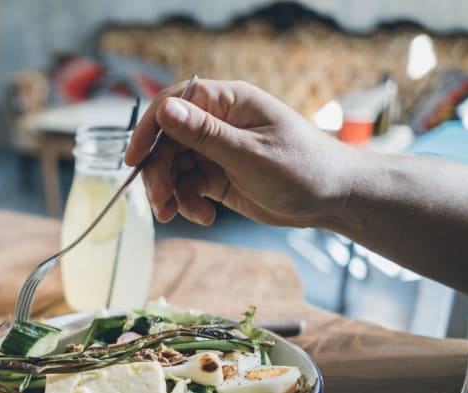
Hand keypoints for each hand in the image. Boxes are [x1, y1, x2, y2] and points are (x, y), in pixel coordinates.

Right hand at [125, 78, 357, 228]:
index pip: (174, 104)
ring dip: (171, 193)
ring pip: (172, 167)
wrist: (334, 199)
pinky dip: (188, 203)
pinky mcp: (217, 176)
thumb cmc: (304, 168)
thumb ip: (205, 134)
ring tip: (181, 214)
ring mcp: (216, 150)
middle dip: (159, 173)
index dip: (149, 130)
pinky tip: (204, 216)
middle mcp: (218, 122)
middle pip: (167, 142)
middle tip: (160, 203)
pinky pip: (187, 186)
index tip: (133, 159)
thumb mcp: (250, 153)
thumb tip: (166, 109)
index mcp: (228, 102)